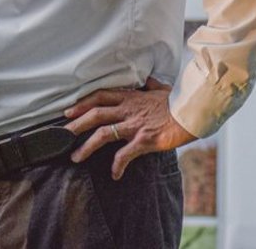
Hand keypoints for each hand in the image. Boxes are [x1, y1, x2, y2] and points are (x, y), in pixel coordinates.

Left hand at [63, 78, 196, 179]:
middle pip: (95, 114)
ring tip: (75, 157)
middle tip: (60, 134)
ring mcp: (135, 124)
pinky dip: (118, 165)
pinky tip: (114, 174)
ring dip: (86, 146)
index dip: (82, 103)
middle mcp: (129, 109)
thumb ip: (151, 86)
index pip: (100, 96)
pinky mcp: (145, 139)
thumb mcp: (163, 90)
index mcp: (131, 97)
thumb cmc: (179, 101)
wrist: (194, 112)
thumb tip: (149, 80)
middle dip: (75, 124)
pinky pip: (126, 153)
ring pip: (103, 134)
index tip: (68, 111)